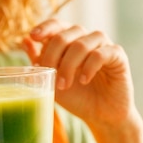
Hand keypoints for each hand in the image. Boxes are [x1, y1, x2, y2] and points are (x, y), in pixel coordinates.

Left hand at [22, 18, 138, 131]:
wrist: (102, 117)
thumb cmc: (79, 98)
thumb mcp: (53, 82)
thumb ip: (41, 62)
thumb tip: (24, 41)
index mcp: (71, 41)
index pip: (57, 25)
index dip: (45, 28)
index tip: (34, 37)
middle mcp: (87, 39)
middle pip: (66, 34)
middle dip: (54, 56)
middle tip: (52, 78)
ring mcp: (104, 46)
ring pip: (82, 43)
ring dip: (69, 64)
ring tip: (64, 84)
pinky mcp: (118, 56)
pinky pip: (102, 53)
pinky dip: (89, 66)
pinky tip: (84, 80)